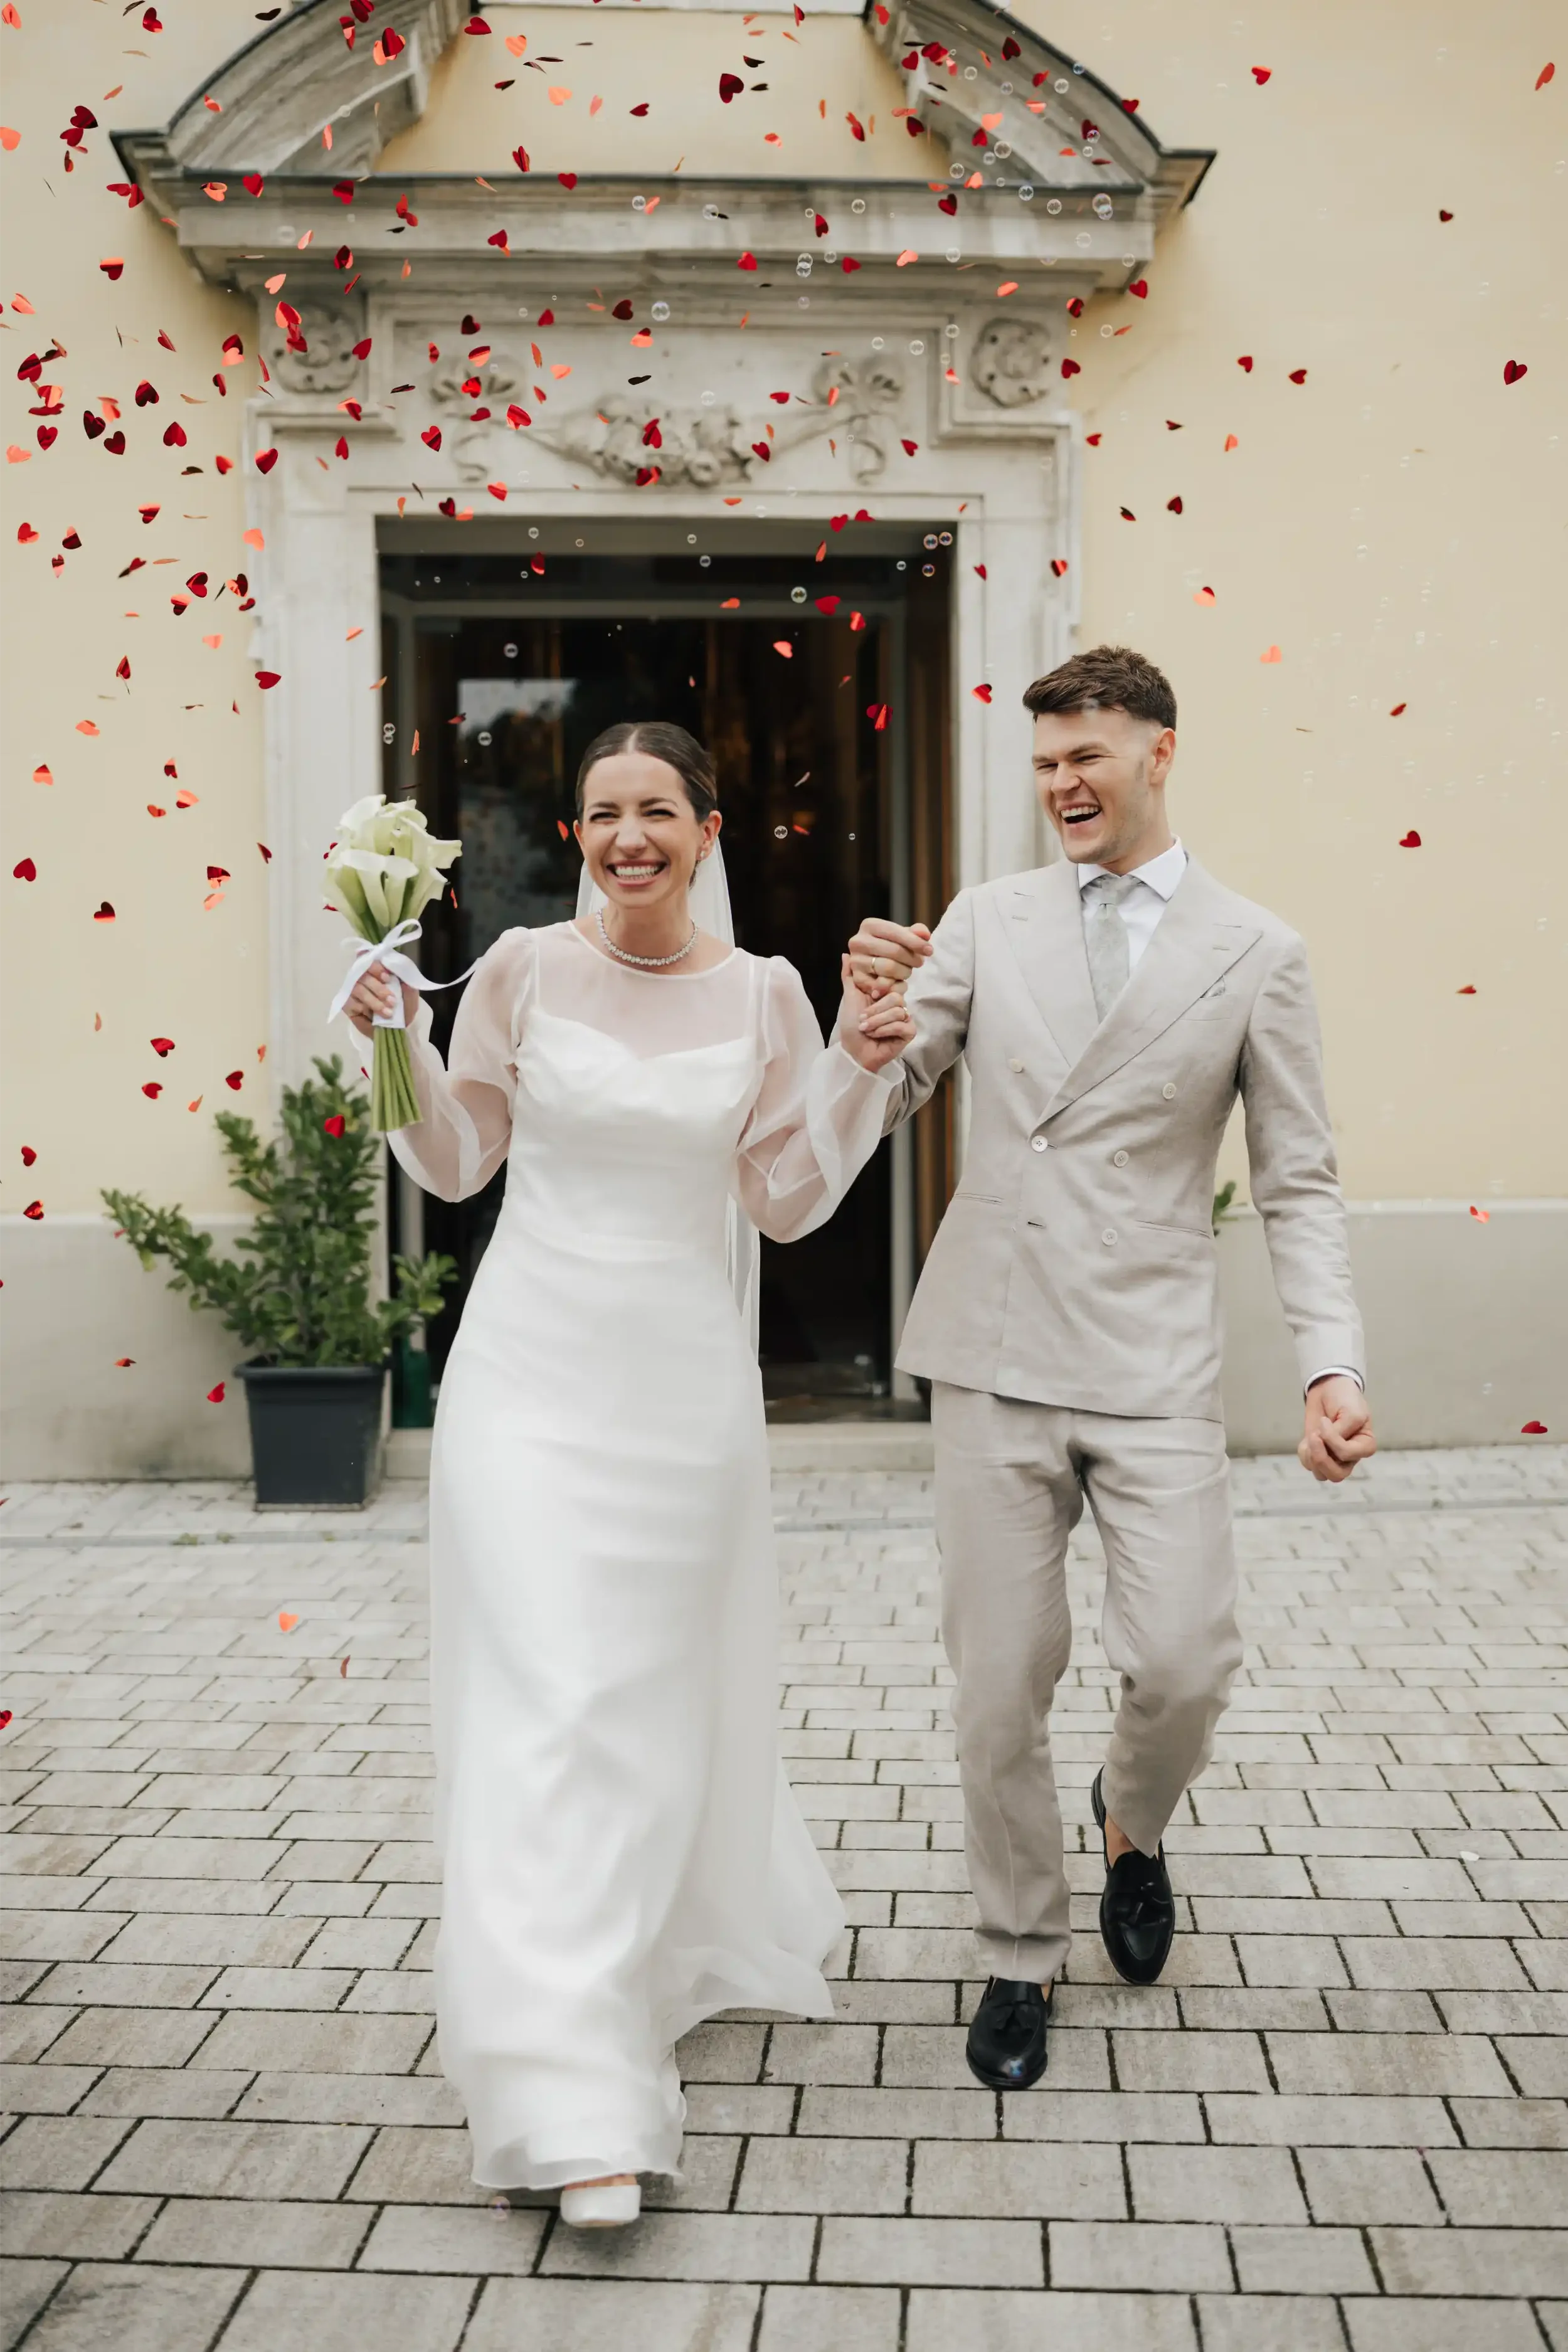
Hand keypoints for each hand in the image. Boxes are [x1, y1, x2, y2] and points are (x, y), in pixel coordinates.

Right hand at [345, 961, 416, 1040]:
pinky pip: (351, 1002)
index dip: (377, 967)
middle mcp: (363, 977)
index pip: (370, 960)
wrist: (396, 1029)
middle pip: (363, 974)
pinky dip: (364, 1009)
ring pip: (358, 988)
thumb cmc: (402, 1010)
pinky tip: (373, 1016)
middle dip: (378, 987)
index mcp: (378, 971)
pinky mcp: (347, 1004)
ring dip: (373, 1000)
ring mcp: (353, 990)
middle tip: (392, 1000)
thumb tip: (405, 981)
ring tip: (387, 1012)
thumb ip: (410, 990)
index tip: (388, 977)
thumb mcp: (410, 1000)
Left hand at [837, 955, 915, 1072]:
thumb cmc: (851, 1026)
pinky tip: (877, 1036)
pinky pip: (902, 1025)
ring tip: (867, 1029)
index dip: (881, 988)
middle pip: (896, 996)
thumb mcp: (849, 997)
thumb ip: (850, 976)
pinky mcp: (909, 1032)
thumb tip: (846, 954)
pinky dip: (885, 1030)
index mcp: (885, 994)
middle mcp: (897, 1004)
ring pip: (898, 1010)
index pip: (893, 981)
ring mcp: (904, 1018)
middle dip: (875, 1009)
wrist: (854, 1051)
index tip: (869, 996)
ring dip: (877, 1021)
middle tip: (863, 1019)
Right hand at [847, 916, 932, 999]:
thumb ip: (916, 933)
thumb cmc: (891, 948)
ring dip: (905, 972)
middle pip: (894, 951)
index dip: (915, 942)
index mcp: (869, 925)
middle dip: (912, 959)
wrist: (874, 966)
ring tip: (907, 970)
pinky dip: (895, 985)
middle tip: (919, 962)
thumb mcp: (904, 937)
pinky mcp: (857, 978)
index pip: (896, 932)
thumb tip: (924, 934)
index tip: (930, 951)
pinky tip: (898, 981)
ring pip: (889, 968)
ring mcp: (855, 960)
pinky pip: (883, 984)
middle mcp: (857, 941)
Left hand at [1298, 1375, 1375, 1482]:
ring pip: (1322, 1475)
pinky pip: (1309, 1465)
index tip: (1325, 1420)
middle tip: (1314, 1436)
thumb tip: (1323, 1444)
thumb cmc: (1345, 1399)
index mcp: (1366, 1446)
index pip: (1348, 1455)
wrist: (1329, 1388)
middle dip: (1320, 1458)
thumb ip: (1341, 1432)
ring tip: (1312, 1436)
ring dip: (1312, 1456)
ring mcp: (1335, 1458)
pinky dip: (1305, 1453)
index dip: (1332, 1440)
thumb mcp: (1351, 1412)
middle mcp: (1351, 1457)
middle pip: (1337, 1475)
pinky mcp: (1319, 1454)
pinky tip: (1307, 1439)